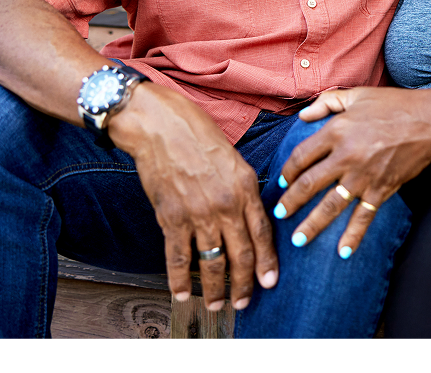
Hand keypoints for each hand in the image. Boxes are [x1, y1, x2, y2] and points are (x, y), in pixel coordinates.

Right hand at [108, 83, 277, 310]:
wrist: (161, 126)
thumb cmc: (198, 135)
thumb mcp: (234, 158)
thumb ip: (243, 189)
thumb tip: (249, 216)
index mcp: (245, 187)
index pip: (262, 234)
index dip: (266, 262)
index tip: (269, 282)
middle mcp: (225, 204)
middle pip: (240, 254)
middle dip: (243, 284)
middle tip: (243, 302)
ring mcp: (198, 213)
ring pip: (212, 262)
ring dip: (215, 288)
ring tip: (217, 304)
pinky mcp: (171, 218)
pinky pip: (178, 257)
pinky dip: (179, 280)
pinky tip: (182, 293)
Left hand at [274, 87, 430, 257]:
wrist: (429, 122)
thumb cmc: (392, 105)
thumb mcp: (356, 95)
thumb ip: (326, 103)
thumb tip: (302, 115)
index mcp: (337, 131)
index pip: (302, 155)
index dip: (288, 170)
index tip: (282, 181)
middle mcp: (346, 157)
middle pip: (310, 184)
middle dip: (291, 202)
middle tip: (279, 214)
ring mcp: (363, 177)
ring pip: (331, 206)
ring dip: (312, 225)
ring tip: (298, 240)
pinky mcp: (381, 190)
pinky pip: (364, 217)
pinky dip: (353, 236)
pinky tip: (343, 252)